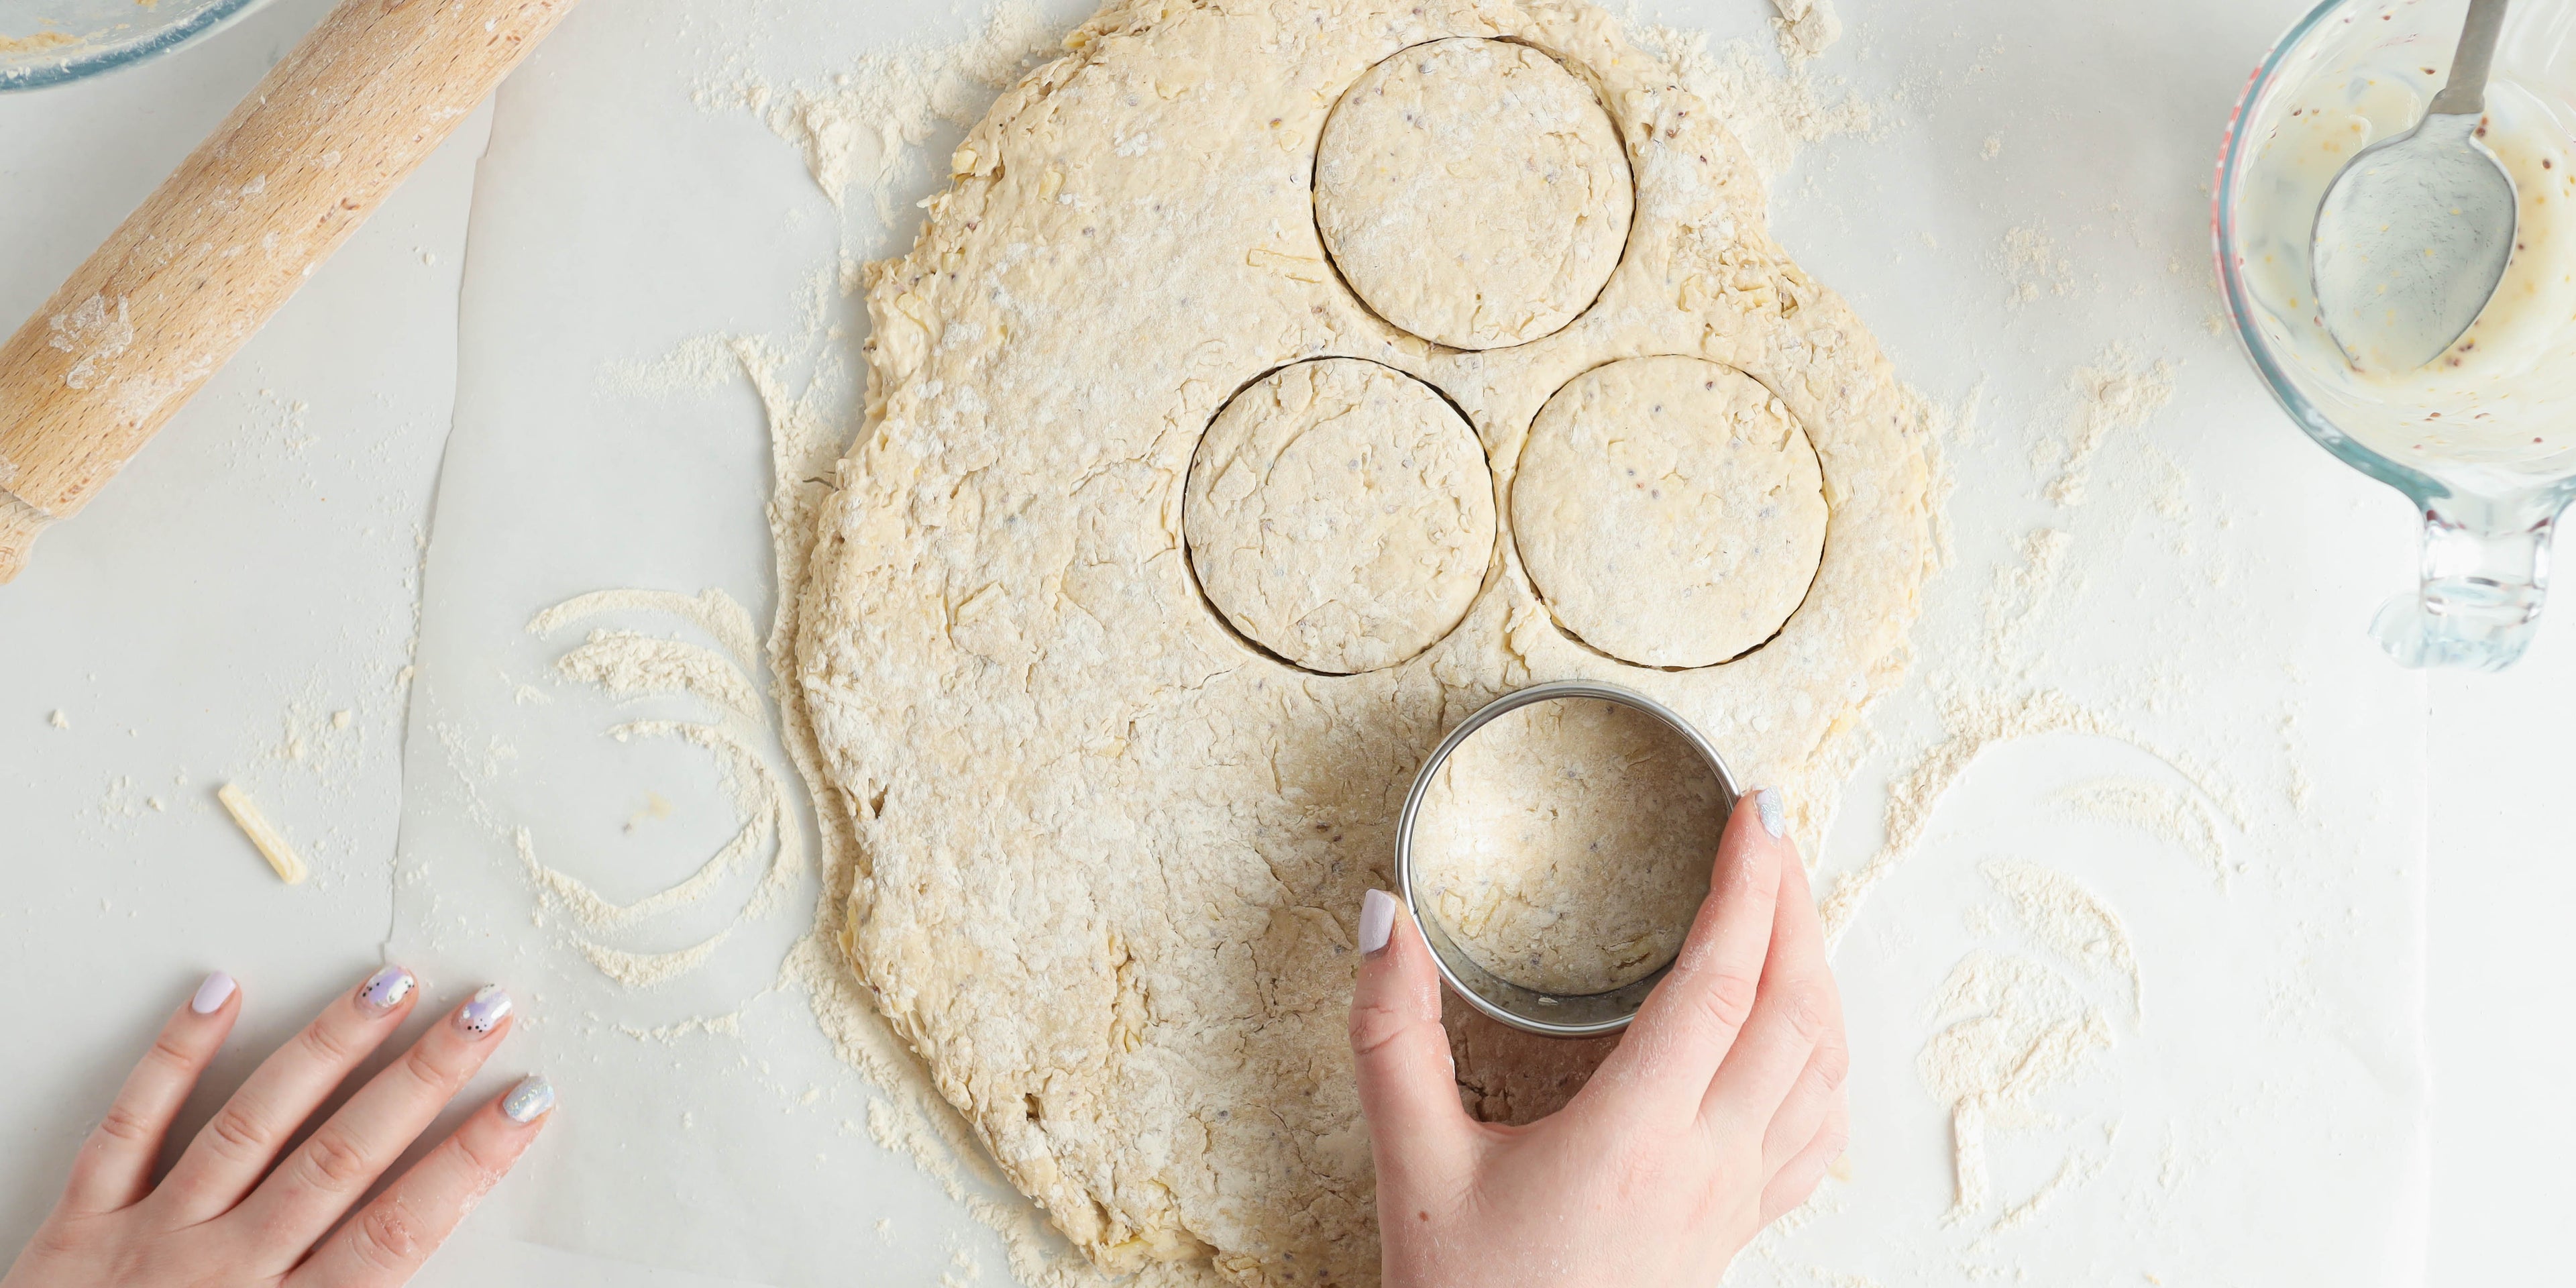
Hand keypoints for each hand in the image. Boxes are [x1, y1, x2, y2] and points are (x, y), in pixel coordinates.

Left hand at [5, 968, 553, 1287]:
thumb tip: (419, 1264)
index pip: (399, 1229)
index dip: (471, 1161)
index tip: (527, 1103)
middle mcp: (226, 1272)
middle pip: (342, 1159)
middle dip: (423, 1079)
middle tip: (485, 1012)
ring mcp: (152, 1239)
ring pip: (253, 1127)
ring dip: (328, 1051)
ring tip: (389, 985)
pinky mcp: (80, 1225)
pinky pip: (128, 1130)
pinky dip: (172, 1058)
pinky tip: (221, 993)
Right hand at [1350, 787, 1847, 1286]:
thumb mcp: (1410, 1161)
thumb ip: (1391, 1034)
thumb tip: (1386, 920)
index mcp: (1633, 1138)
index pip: (1721, 983)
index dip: (1748, 883)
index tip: (1755, 810)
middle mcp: (1705, 1166)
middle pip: (1797, 1010)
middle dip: (1795, 904)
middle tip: (1770, 831)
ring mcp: (1734, 1203)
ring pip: (1823, 1068)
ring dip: (1818, 972)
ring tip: (1786, 906)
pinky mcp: (1737, 1231)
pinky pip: (1817, 1132)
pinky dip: (1824, 1057)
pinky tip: (1799, 1030)